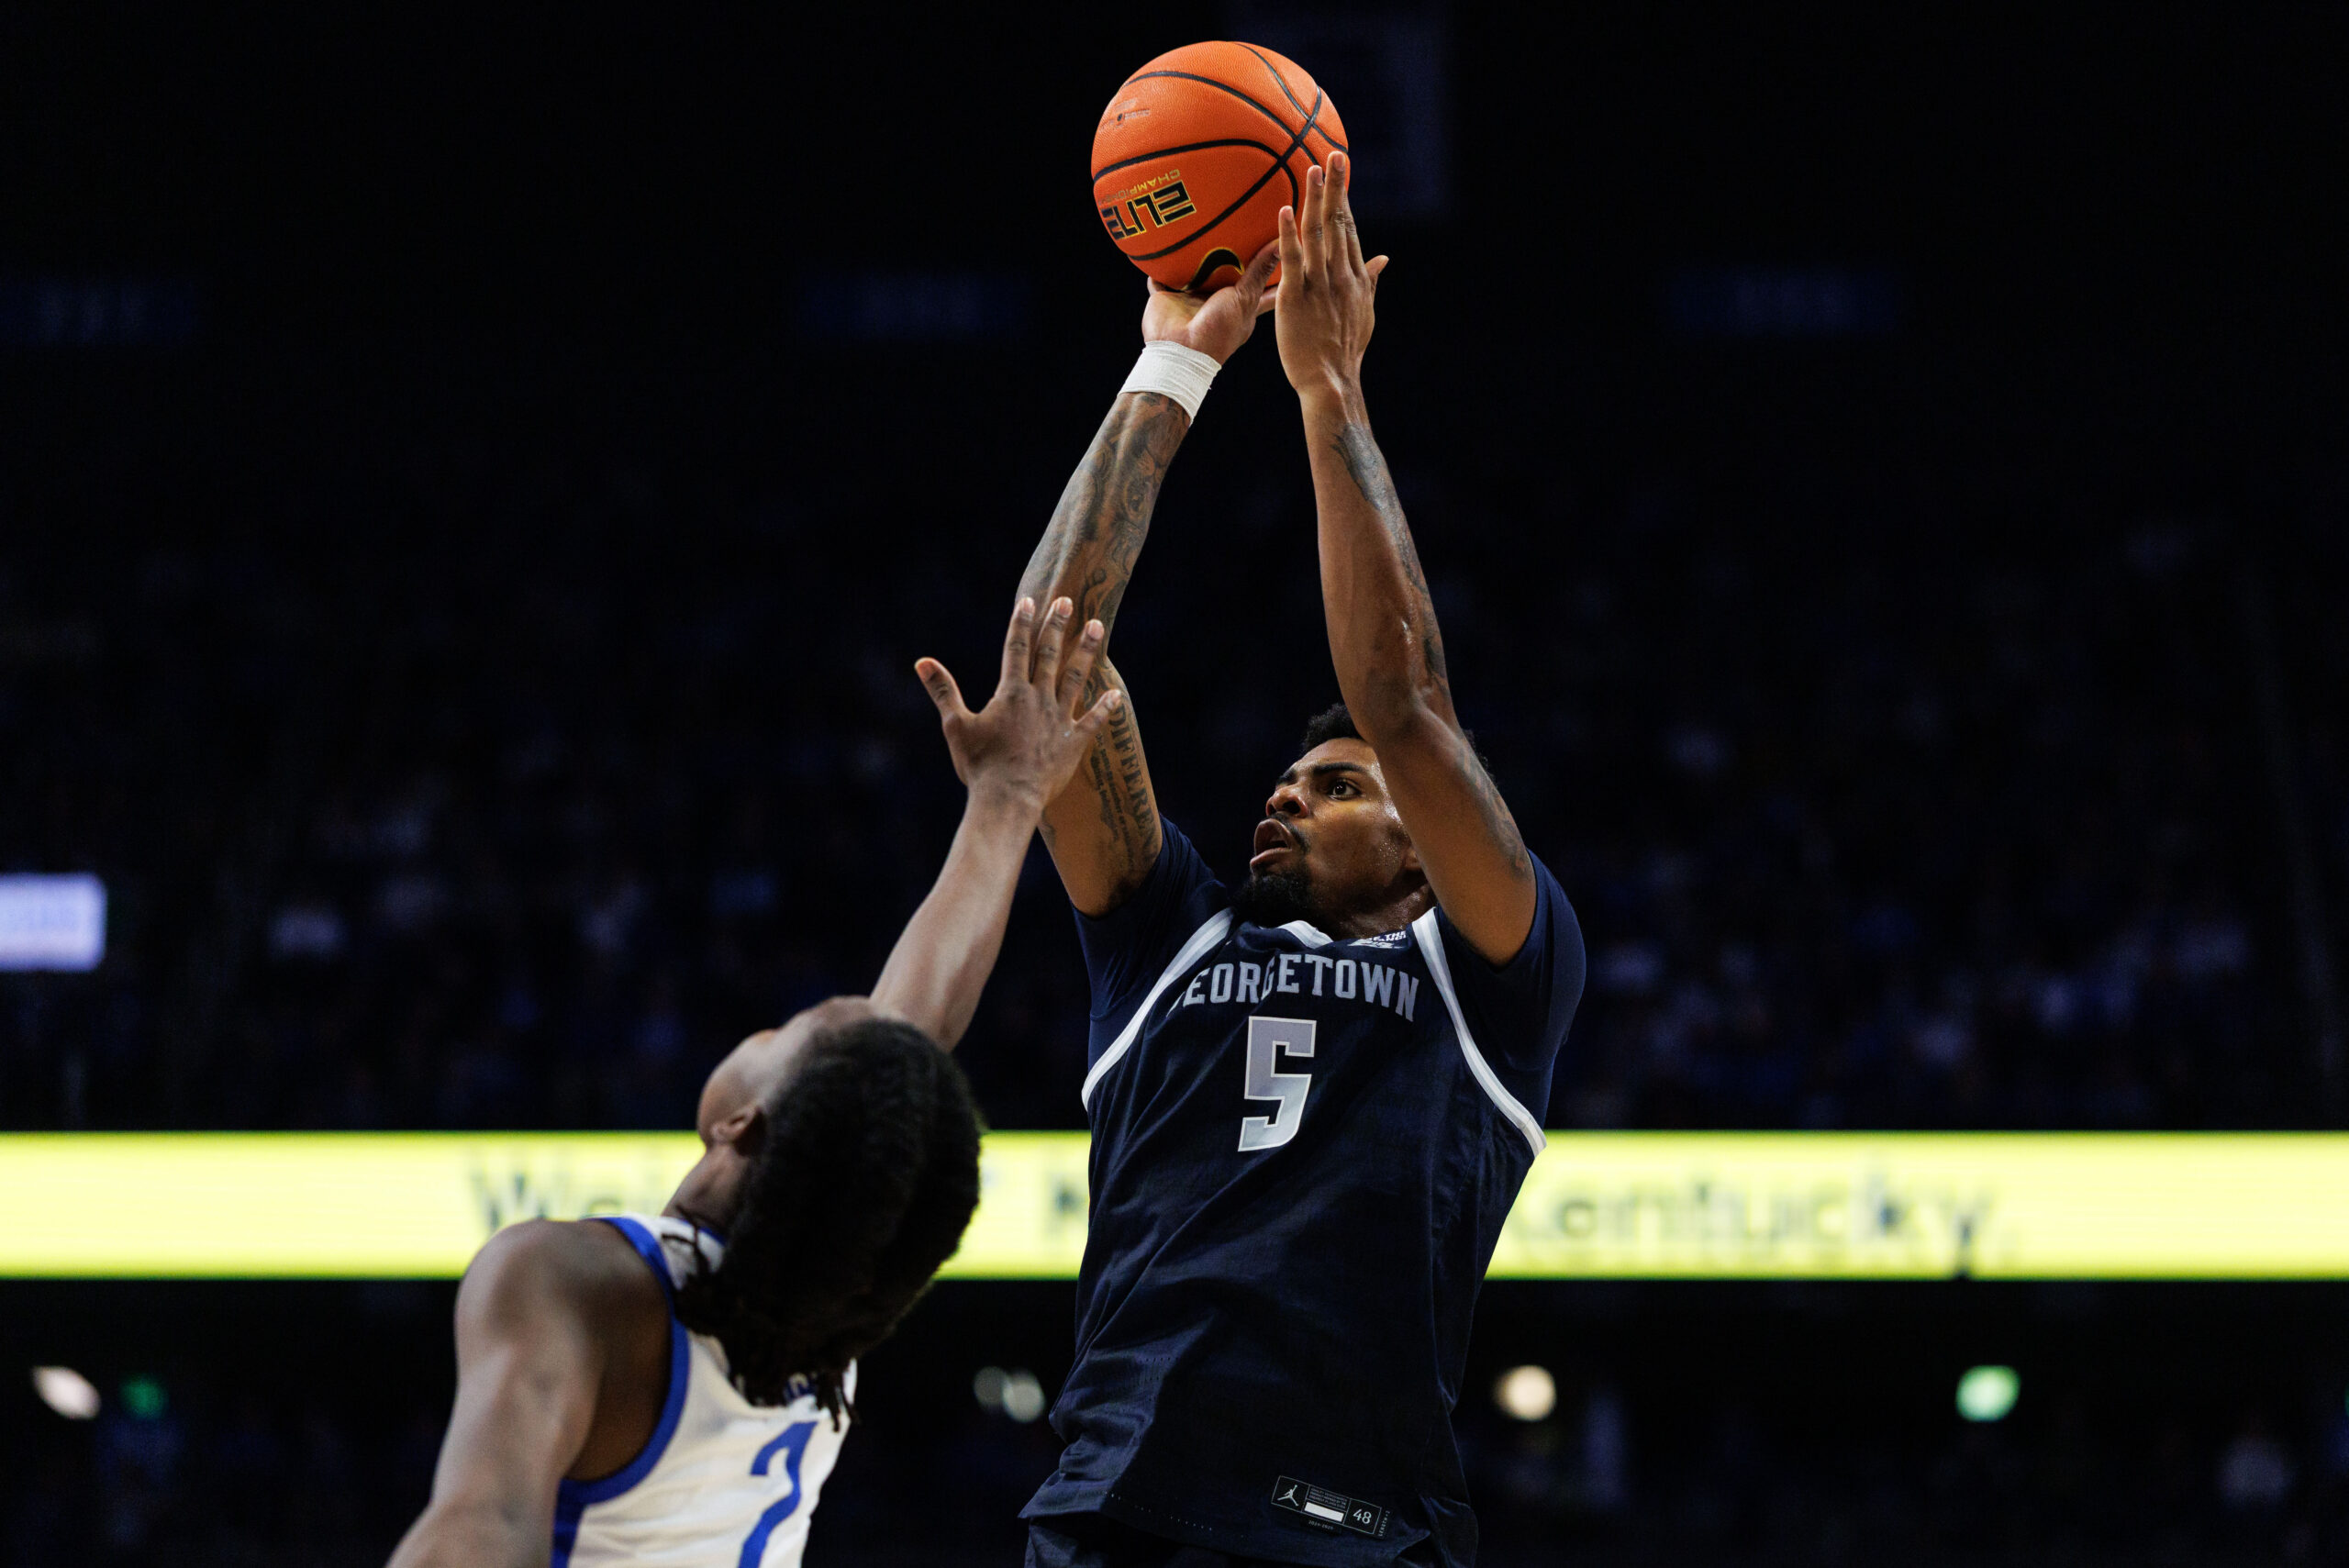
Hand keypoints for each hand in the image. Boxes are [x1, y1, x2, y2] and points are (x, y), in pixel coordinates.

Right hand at [915, 597, 1121, 812]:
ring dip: (1085, 651)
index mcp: (1011, 693)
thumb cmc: (979, 766)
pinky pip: (1094, 721)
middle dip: (1057, 625)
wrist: (1008, 800)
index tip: (1028, 600)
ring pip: (1075, 677)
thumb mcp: (955, 726)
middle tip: (1068, 601)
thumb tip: (922, 662)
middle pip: (1049, 654)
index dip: (1021, 623)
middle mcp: (1038, 699)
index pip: (1016, 649)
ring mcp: (1059, 719)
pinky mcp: (1074, 742)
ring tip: (1096, 626)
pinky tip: (1116, 694)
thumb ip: (942, 691)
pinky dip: (1105, 707)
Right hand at [1140, 240, 1279, 365]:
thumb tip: (1282, 244)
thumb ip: (1259, 272)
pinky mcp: (1166, 297)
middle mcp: (1215, 303)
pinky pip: (1160, 277)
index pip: (1260, 286)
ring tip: (1201, 226)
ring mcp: (1190, 301)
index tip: (1281, 246)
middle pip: (1225, 274)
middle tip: (1240, 226)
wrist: (1180, 351)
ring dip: (1195, 255)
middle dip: (1230, 254)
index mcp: (1239, 308)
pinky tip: (1159, 247)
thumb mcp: (1244, 298)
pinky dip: (1158, 266)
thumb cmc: (1219, 331)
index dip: (1269, 268)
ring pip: (1194, 272)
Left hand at [1274, 151, 1388, 405]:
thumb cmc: (1344, 350)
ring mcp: (1319, 285)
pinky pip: (1293, 261)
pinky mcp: (1296, 298)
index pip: (1349, 229)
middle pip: (1338, 223)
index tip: (1341, 170)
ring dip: (1316, 200)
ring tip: (1313, 169)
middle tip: (1333, 154)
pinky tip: (1285, 211)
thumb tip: (1384, 258)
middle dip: (1336, 187)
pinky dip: (1289, 235)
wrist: (1332, 381)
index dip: (1344, 198)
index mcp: (1355, 277)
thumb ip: (1371, 281)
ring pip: (1318, 235)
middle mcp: (1341, 275)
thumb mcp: (1365, 313)